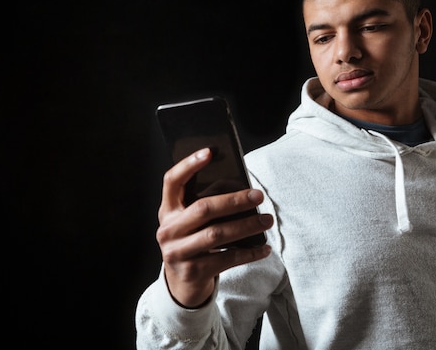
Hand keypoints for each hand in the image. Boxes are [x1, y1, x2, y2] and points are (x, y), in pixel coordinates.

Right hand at [157, 147, 272, 307]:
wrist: (182, 284)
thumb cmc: (193, 242)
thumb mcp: (190, 222)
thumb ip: (205, 205)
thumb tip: (240, 188)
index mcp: (167, 211)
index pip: (172, 181)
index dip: (188, 165)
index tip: (210, 151)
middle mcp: (168, 230)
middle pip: (203, 208)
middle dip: (235, 200)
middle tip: (259, 196)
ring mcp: (178, 252)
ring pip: (217, 234)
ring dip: (247, 226)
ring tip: (267, 220)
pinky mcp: (193, 271)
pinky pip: (227, 259)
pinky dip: (249, 253)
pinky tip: (264, 248)